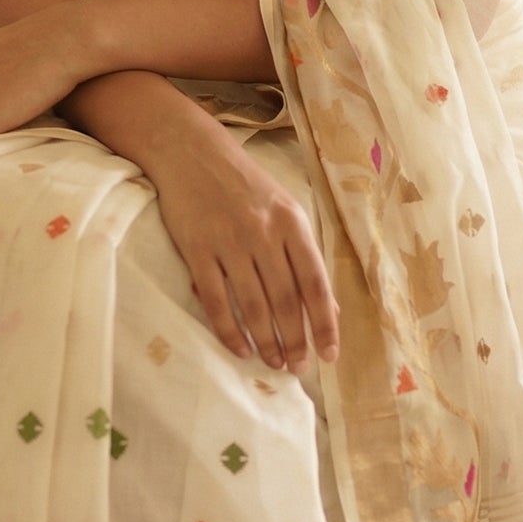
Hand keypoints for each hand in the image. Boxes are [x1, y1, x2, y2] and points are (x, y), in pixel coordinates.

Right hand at [144, 108, 338, 373]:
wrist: (192, 152)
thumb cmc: (244, 185)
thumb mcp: (285, 210)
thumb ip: (304, 256)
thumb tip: (329, 306)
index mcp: (292, 223)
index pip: (316, 283)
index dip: (325, 323)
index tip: (330, 354)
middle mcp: (264, 233)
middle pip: (286, 300)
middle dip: (296, 340)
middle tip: (298, 369)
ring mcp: (229, 242)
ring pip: (253, 305)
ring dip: (266, 340)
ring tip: (274, 363)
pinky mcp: (197, 250)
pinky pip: (215, 300)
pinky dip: (229, 329)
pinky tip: (240, 348)